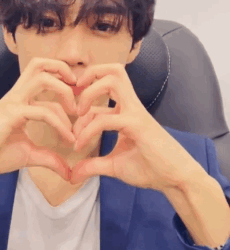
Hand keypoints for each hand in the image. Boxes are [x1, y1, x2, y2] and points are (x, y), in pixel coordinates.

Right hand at [0, 57, 78, 180]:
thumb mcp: (29, 155)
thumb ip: (50, 159)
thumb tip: (69, 172)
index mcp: (19, 99)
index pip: (44, 77)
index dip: (66, 89)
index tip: (79, 109)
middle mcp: (16, 95)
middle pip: (40, 64)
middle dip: (64, 71)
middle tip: (79, 95)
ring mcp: (13, 102)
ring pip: (42, 78)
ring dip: (65, 92)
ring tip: (75, 113)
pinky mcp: (11, 114)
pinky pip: (42, 111)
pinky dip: (60, 124)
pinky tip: (67, 139)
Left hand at [68, 63, 203, 190]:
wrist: (175, 179)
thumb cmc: (149, 168)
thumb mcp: (113, 166)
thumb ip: (92, 166)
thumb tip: (73, 175)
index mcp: (127, 110)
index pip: (103, 90)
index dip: (82, 106)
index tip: (73, 132)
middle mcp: (132, 106)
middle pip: (113, 70)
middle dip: (89, 75)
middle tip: (75, 102)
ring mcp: (135, 113)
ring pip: (113, 80)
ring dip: (89, 92)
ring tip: (78, 114)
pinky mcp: (137, 125)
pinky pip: (105, 118)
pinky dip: (87, 130)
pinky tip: (79, 145)